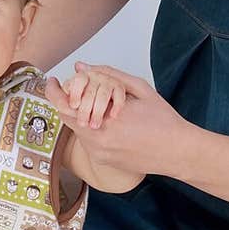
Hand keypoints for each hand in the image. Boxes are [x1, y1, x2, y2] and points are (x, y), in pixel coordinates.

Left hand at [45, 61, 194, 177]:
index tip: (52, 81)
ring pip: (76, 129)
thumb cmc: (163, 120)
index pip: (66, 104)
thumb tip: (82, 67)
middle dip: (65, 102)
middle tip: (71, 90)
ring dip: (79, 116)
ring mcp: (99, 152)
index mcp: (106, 118)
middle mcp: (98, 138)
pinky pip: (87, 142)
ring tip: (96, 107)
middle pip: (66, 117)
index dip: (53, 91)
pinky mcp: (103, 162)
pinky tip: (107, 124)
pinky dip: (90, 129)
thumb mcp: (140, 89)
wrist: (177, 151)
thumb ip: (109, 75)